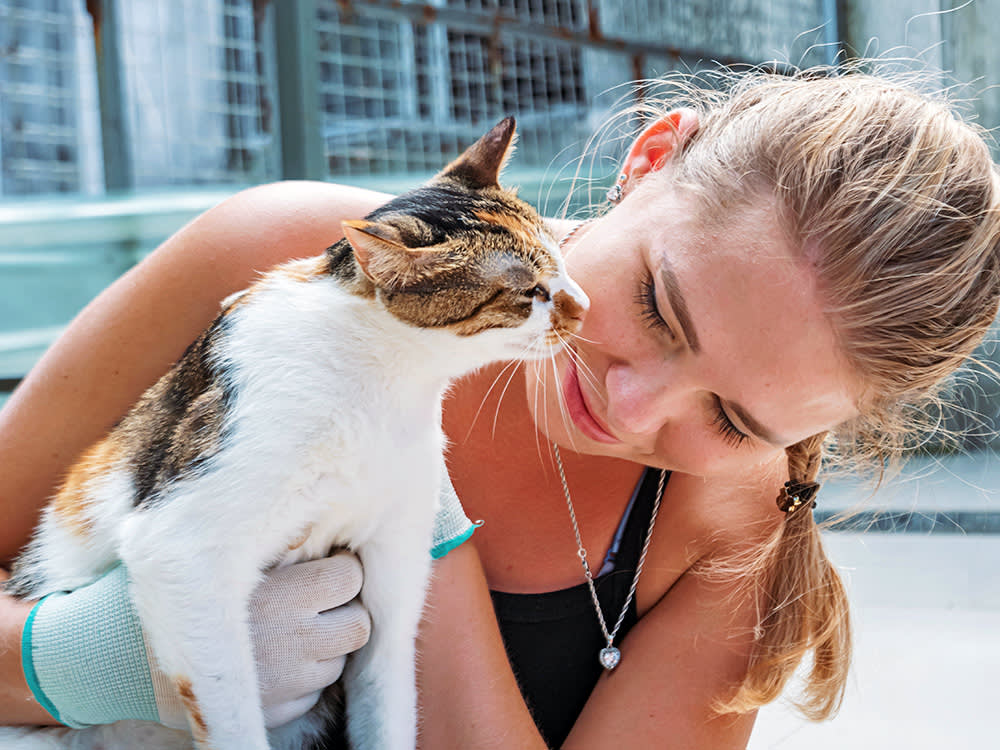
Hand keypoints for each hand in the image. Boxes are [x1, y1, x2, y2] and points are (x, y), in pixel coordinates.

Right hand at [21, 552, 368, 729]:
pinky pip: (311, 696)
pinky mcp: (276, 717)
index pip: (351, 575)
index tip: (321, 565)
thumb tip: (331, 516)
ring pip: (338, 662)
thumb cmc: (171, 590)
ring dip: (322, 649)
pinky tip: (263, 664)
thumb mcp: (222, 553)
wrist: (117, 657)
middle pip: (358, 625)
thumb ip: (277, 541)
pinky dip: (299, 683)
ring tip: (278, 633)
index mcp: (289, 593)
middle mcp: (297, 640)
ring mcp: (290, 684)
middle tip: (314, 603)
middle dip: (344, 613)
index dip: (339, 570)